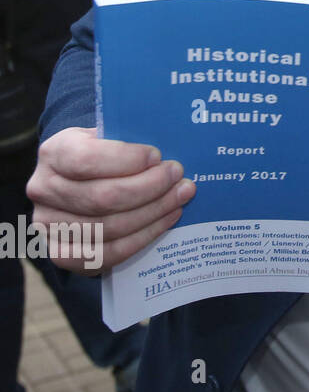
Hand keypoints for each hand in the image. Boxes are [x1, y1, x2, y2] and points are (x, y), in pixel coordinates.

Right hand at [26, 127, 193, 273]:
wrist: (78, 182)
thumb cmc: (104, 156)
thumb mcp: (109, 137)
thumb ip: (130, 140)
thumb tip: (168, 154)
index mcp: (54, 153)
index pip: (86, 159)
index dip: (127, 160)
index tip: (158, 157)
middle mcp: (43, 189)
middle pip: (103, 198)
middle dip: (150, 189)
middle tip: (181, 180)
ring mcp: (49, 225)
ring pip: (109, 227)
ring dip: (153, 213)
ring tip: (180, 198)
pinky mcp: (62, 254)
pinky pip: (109, 253)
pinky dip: (143, 237)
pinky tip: (166, 220)